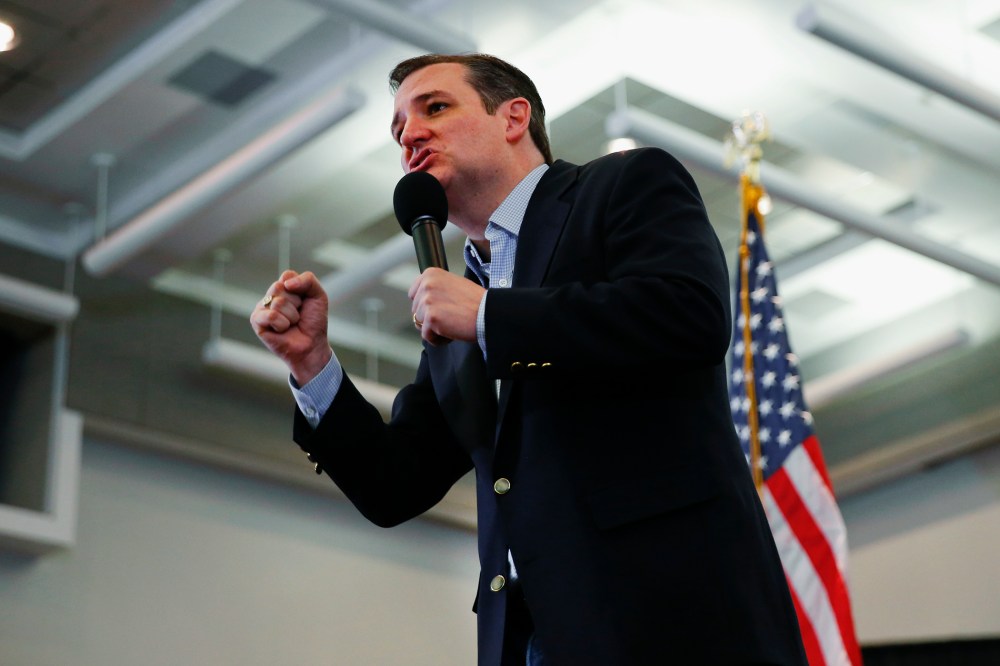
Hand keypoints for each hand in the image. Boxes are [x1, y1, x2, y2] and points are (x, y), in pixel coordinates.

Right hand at [250, 270, 331, 384]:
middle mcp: (271, 295)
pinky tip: (282, 330)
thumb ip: (308, 280)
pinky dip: (283, 324)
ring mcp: (262, 307)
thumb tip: (286, 284)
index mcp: (284, 287)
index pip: (287, 275)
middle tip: (297, 314)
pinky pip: (271, 316)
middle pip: (280, 286)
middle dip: (296, 303)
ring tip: (291, 323)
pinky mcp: (256, 321)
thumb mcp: (318, 296)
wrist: (312, 345)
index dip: (301, 289)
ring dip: (292, 316)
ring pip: (278, 302)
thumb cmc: (313, 321)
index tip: (304, 302)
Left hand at [409, 268, 484, 345]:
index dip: (427, 305)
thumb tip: (422, 300)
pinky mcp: (430, 317)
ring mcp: (427, 301)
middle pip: (416, 310)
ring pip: (420, 323)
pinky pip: (426, 335)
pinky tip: (452, 332)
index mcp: (431, 274)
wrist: (488, 313)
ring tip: (452, 323)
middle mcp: (426, 284)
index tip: (441, 307)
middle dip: (431, 317)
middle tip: (451, 316)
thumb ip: (436, 288)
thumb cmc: (475, 301)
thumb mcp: (453, 284)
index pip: (414, 294)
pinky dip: (438, 339)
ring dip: (435, 328)